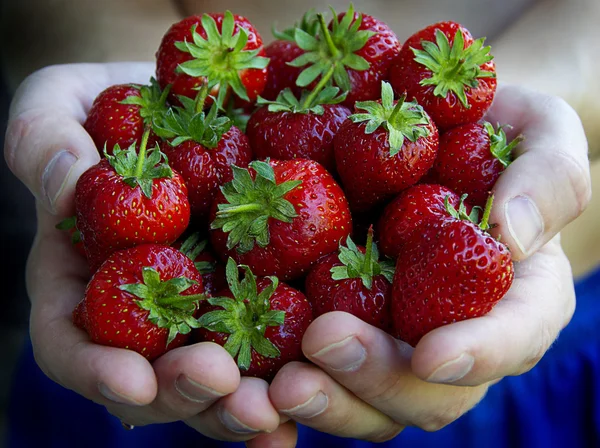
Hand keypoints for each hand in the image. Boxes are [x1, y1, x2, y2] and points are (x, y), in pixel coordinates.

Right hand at [5, 63, 295, 445]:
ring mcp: (205, 305)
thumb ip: (45, 141)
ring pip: (218, 378)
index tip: (133, 381)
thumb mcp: (60, 105)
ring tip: (277, 406)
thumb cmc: (113, 105)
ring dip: (244, 403)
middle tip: (227, 389)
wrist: (187, 103)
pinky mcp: (257, 292)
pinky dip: (292, 370)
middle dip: (187, 395)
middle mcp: (144, 309)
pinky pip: (274, 342)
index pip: (71, 344)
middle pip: (153, 380)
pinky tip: (322, 377)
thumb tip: (66, 183)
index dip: (96, 370)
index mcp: (84, 279)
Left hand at [268, 84, 590, 440]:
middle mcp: (450, 334)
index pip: (510, 341)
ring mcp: (388, 335)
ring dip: (323, 399)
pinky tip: (245, 375)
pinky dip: (279, 376)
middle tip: (324, 344)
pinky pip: (312, 366)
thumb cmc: (493, 131)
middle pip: (425, 392)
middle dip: (375, 379)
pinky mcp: (334, 319)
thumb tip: (509, 237)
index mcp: (514, 300)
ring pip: (364, 399)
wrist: (432, 131)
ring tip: (277, 382)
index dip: (478, 354)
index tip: (431, 353)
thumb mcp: (538, 134)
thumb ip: (546, 178)